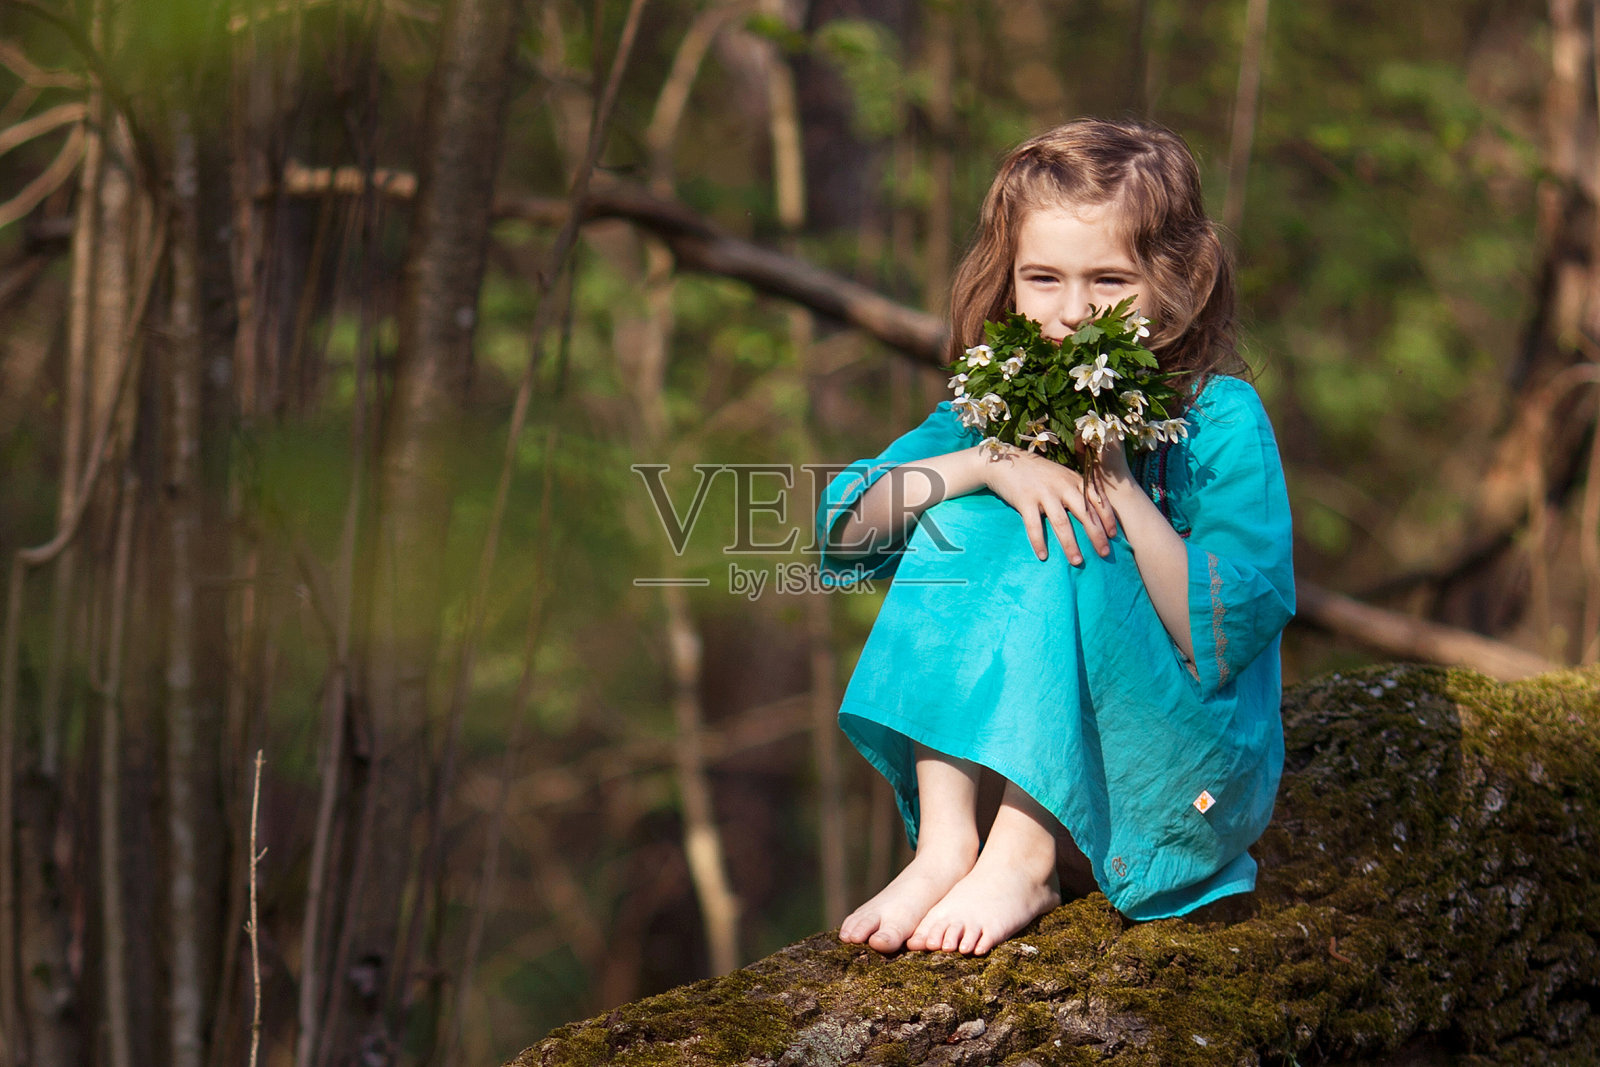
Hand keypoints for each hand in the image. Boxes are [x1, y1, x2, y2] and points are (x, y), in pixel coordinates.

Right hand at [980, 445, 1118, 563]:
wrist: (1007, 461)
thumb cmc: (1038, 473)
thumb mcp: (1062, 475)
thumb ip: (1077, 489)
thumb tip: (1094, 514)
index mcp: (1074, 479)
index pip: (1097, 500)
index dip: (1107, 518)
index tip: (1114, 536)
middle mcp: (1062, 485)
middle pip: (1084, 513)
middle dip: (1096, 535)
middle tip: (1104, 553)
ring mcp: (1044, 493)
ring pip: (1061, 523)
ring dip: (1070, 544)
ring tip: (1077, 562)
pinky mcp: (1025, 500)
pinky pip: (1034, 526)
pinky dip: (1039, 542)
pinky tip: (1043, 556)